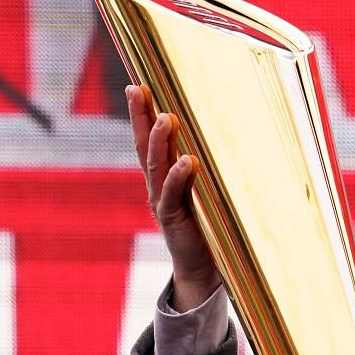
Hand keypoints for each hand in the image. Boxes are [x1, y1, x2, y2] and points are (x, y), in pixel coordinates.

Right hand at [126, 84, 222, 310]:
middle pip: (144, 147)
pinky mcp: (173, 220)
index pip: (148, 140)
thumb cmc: (206, 227)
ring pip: (156, 167)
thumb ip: (200, 170)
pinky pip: (173, 195)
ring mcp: (163, 203)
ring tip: (163, 119)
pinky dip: (179, 177)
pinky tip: (188, 161)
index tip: (137, 85)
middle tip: (138, 90)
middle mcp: (158, 187)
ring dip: (159, 142)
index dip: (140, 114)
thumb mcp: (202, 192)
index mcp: (163, 178)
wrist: (202, 269)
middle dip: (140, 118)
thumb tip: (218, 137)